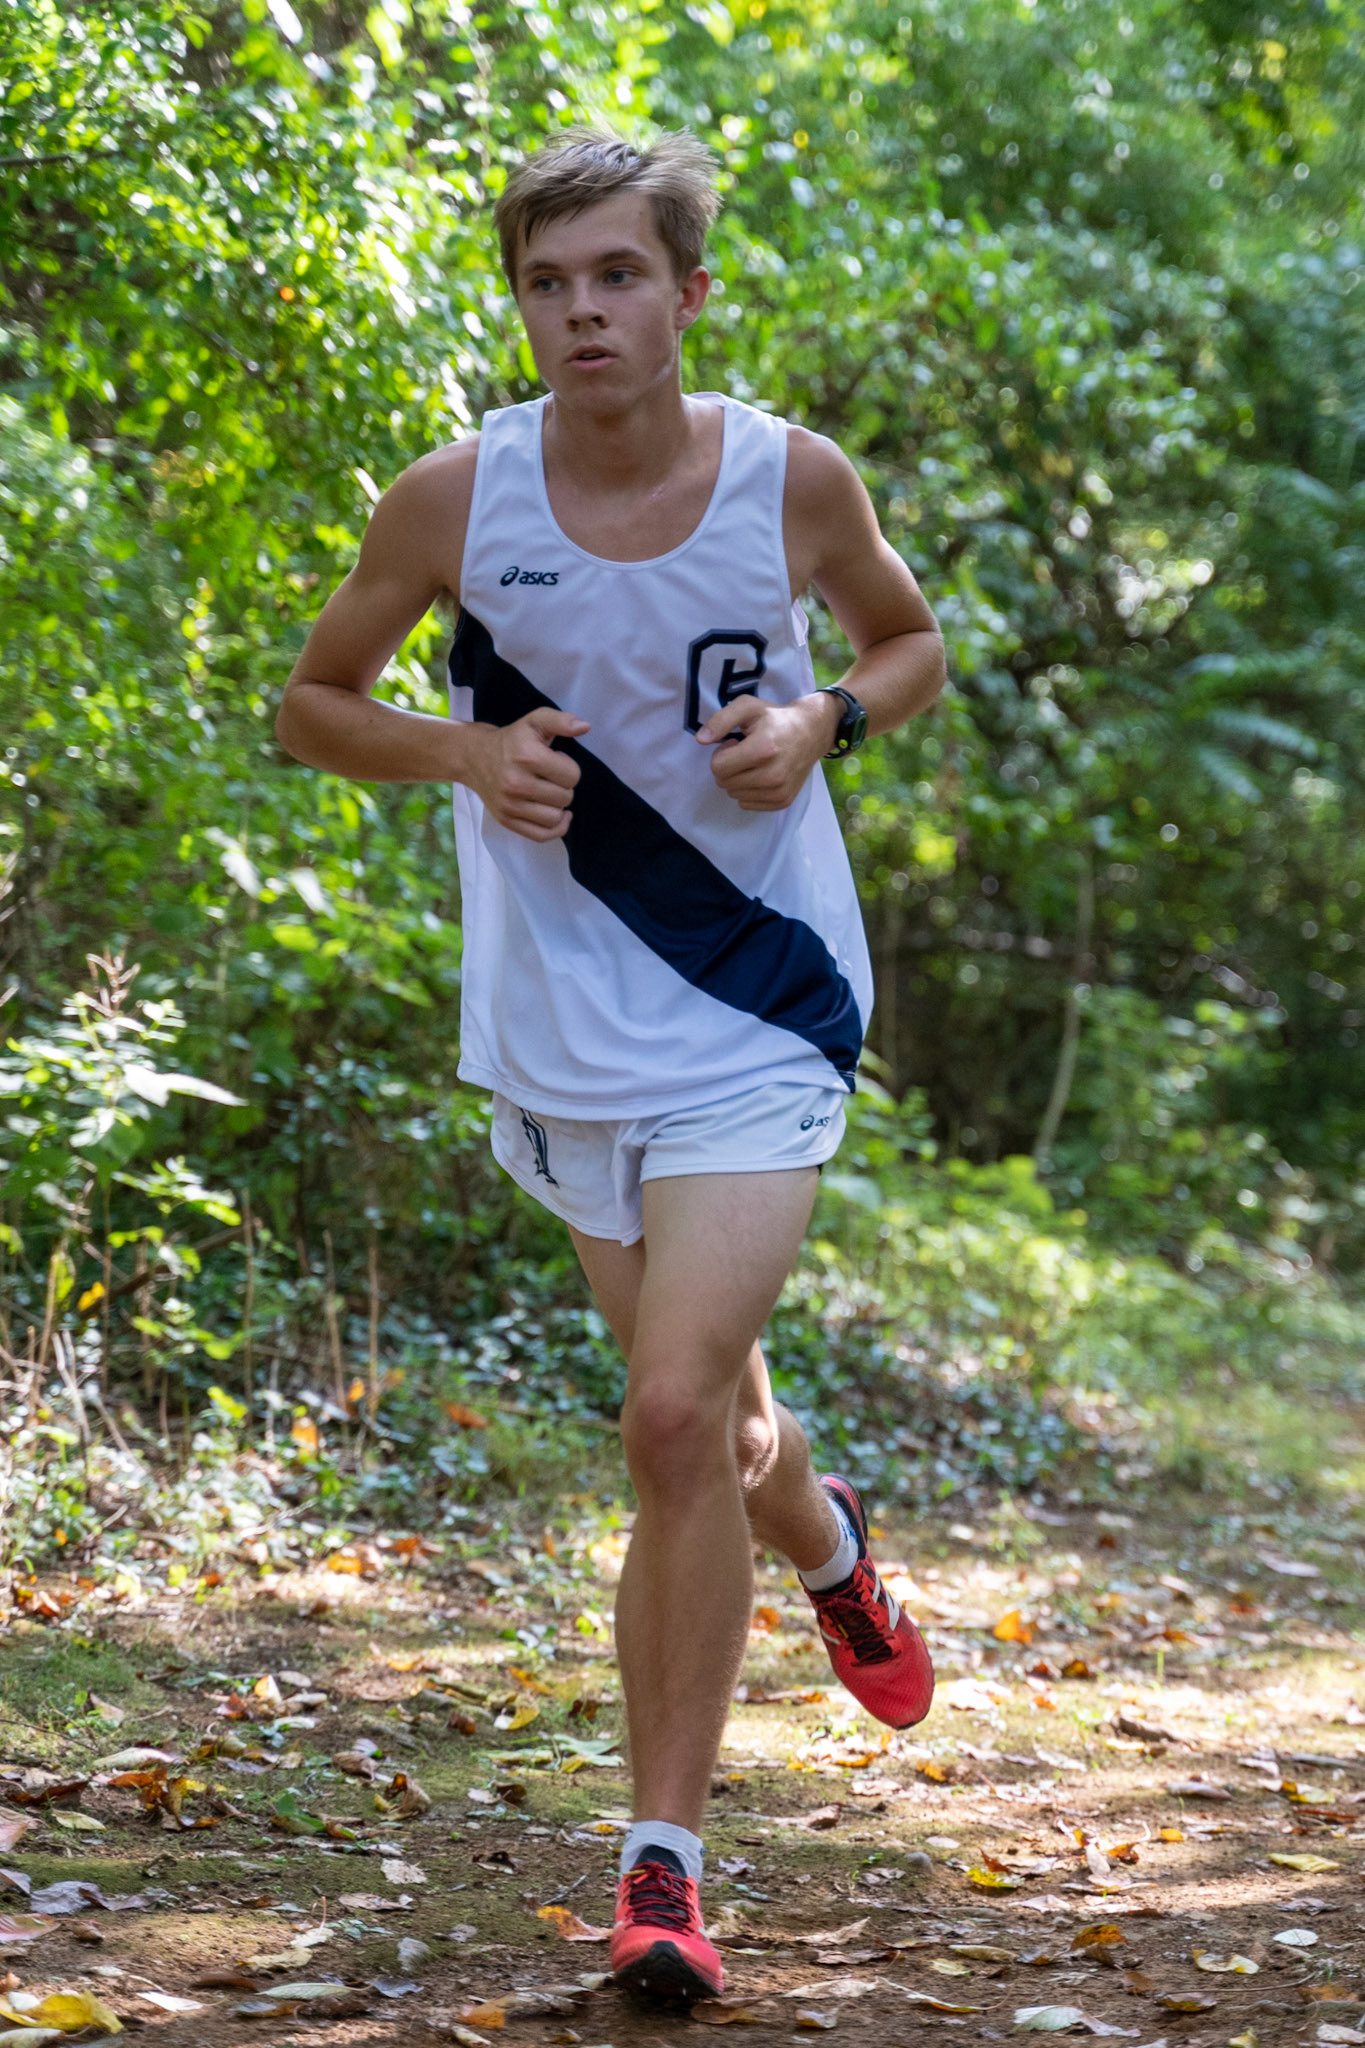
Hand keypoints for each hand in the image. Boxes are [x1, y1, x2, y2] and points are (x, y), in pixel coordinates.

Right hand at [463, 706, 588, 840]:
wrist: (474, 757)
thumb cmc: (512, 740)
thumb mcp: (535, 721)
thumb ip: (561, 721)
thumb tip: (585, 726)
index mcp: (527, 756)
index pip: (572, 775)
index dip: (568, 768)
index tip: (555, 761)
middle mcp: (517, 783)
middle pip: (565, 798)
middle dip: (563, 786)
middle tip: (548, 777)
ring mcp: (510, 805)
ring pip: (555, 818)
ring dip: (557, 806)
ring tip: (547, 793)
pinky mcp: (506, 820)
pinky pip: (542, 835)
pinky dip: (555, 829)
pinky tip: (557, 816)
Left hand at [696, 693, 839, 810]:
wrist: (811, 732)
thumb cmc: (775, 719)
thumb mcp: (748, 707)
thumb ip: (721, 720)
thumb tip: (701, 740)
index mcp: (763, 750)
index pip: (718, 767)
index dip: (721, 753)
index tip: (735, 743)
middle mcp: (772, 775)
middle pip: (724, 783)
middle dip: (728, 767)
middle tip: (745, 752)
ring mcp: (779, 791)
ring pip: (734, 795)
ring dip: (738, 779)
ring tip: (754, 762)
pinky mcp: (782, 801)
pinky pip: (747, 804)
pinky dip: (748, 791)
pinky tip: (761, 774)